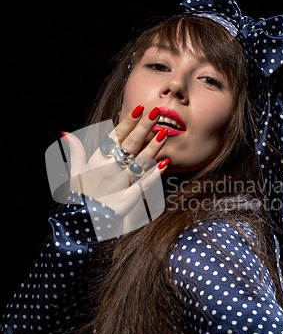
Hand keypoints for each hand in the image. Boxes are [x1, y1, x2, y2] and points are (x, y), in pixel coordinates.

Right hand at [63, 105, 168, 219]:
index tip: (138, 109)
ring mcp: (118, 185)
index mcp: (96, 162)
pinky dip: (153, 174)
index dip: (127, 123)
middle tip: (156, 112)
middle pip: (129, 145)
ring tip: (164, 133)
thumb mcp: (73, 173)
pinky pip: (143, 185)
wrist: (81, 224)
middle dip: (143, 127)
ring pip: (138, 162)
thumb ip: (75, 152)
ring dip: (152, 147)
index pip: (114, 137)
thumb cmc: (79, 197)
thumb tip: (67, 132)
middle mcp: (108, 170)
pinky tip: (165, 163)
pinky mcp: (127, 200)